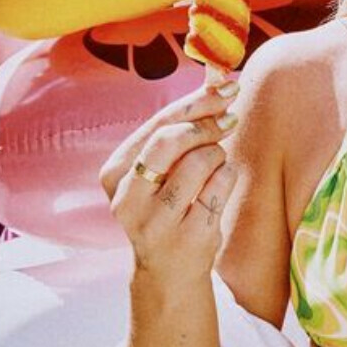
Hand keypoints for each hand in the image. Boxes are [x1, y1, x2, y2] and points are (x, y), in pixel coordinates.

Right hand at [99, 81, 240, 285]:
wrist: (170, 270)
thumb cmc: (172, 202)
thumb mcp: (166, 164)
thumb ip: (184, 121)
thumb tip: (217, 76)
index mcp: (116, 172)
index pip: (158, 124)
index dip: (197, 101)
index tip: (228, 88)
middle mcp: (127, 198)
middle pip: (172, 139)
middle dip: (207, 125)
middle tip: (231, 120)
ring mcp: (156, 221)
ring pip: (202, 160)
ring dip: (219, 155)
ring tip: (214, 167)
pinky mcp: (188, 237)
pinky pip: (222, 184)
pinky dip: (228, 177)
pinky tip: (218, 190)